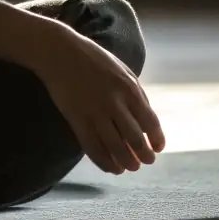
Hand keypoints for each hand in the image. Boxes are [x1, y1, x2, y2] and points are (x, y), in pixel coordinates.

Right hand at [32, 25, 165, 174]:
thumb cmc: (94, 59)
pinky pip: (93, 148)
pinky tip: (110, 166)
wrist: (60, 52)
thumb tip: (147, 121)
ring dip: (126, 162)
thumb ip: (136, 94)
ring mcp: (95, 112)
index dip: (156, 139)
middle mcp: (115, 103)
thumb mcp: (123, 70)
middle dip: (144, 155)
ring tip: (129, 167)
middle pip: (135, 139)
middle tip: (146, 162)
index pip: (150, 122)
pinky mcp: (77, 119)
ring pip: (115, 148)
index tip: (158, 148)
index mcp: (130, 89)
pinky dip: (104, 162)